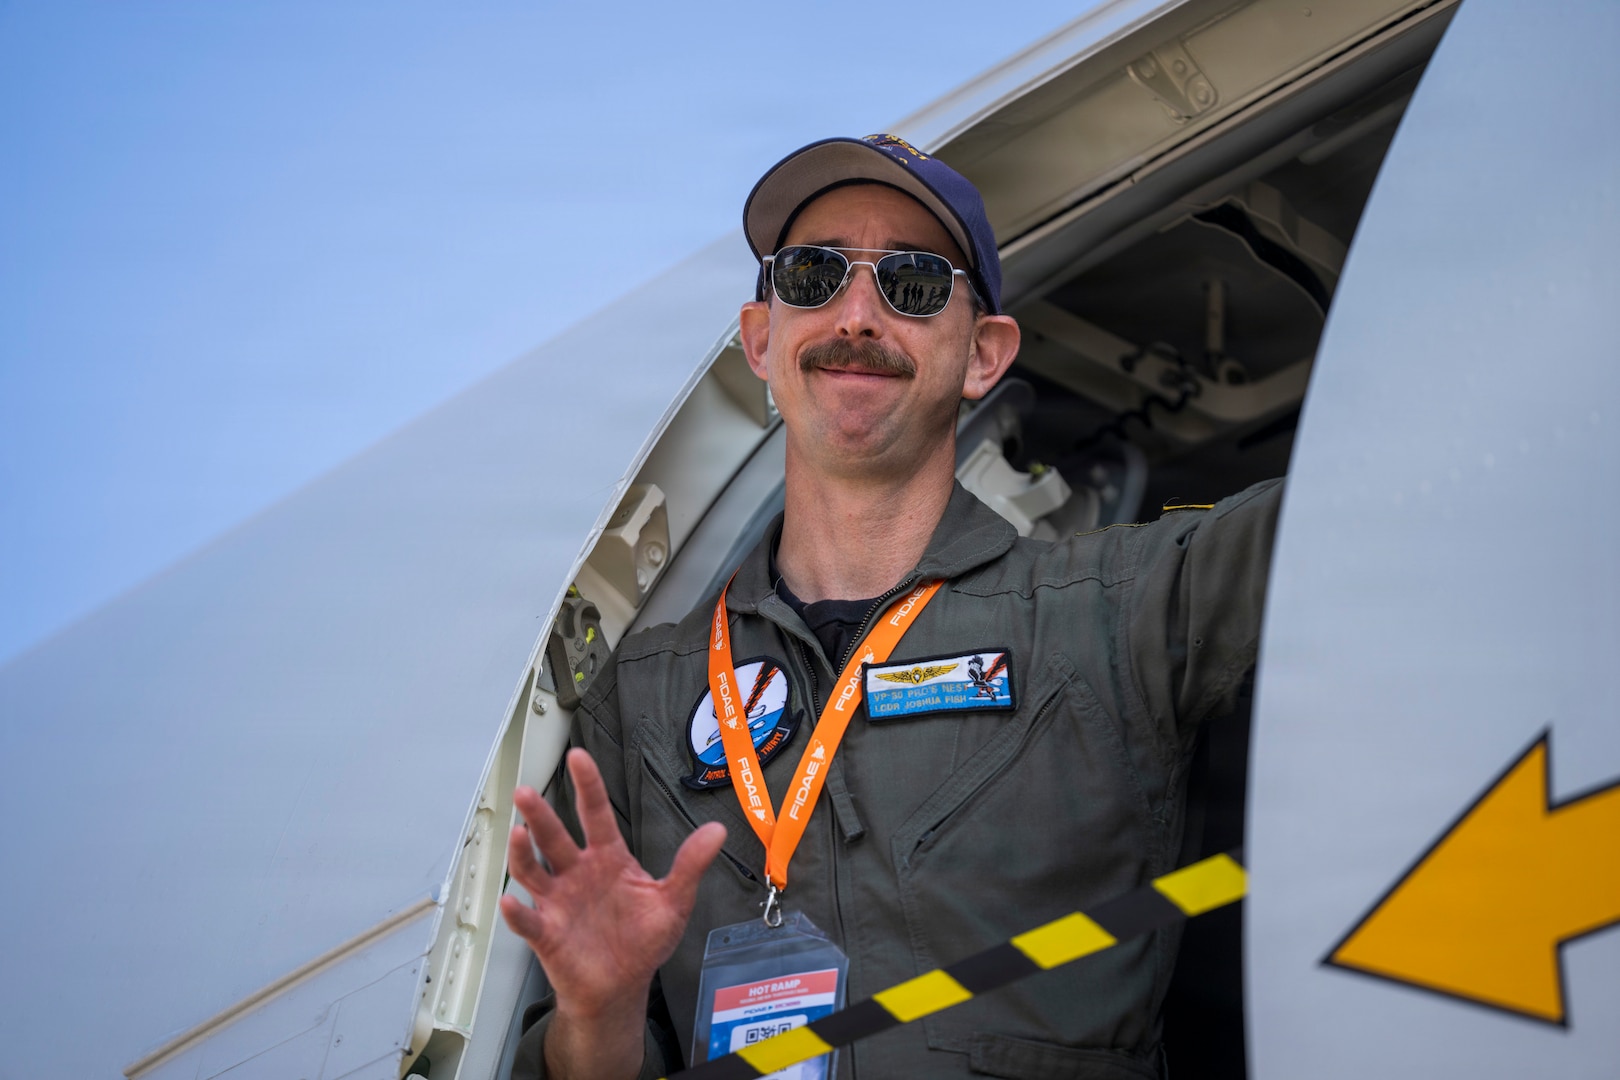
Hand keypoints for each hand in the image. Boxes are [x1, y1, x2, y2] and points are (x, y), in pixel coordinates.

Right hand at [500, 748, 725, 1079]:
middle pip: (555, 837)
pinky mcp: (547, 933)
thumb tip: (717, 831)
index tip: (578, 757)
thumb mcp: (673, 901)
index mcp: (608, 859)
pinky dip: (517, 912)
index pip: (597, 815)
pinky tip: (511, 901)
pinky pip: (528, 921)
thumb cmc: (642, 941)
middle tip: (527, 792)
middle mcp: (578, 873)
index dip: (588, 786)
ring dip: (522, 853)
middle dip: (540, 815)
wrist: (622, 986)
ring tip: (518, 834)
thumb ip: (690, 864)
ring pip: (533, 870)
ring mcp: (559, 901)